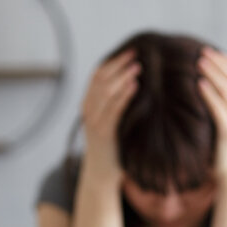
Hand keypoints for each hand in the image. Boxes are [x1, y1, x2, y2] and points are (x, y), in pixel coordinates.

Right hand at [79, 49, 140, 187]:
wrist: (101, 175)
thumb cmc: (113, 147)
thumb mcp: (113, 122)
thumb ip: (117, 104)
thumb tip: (137, 84)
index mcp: (89, 104)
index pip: (98, 75)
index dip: (114, 61)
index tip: (131, 51)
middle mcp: (88, 109)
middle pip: (101, 79)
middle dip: (119, 64)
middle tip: (137, 53)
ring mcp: (94, 121)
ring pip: (105, 91)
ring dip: (122, 76)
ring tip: (138, 66)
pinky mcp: (103, 133)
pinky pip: (113, 110)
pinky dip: (124, 96)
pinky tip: (135, 86)